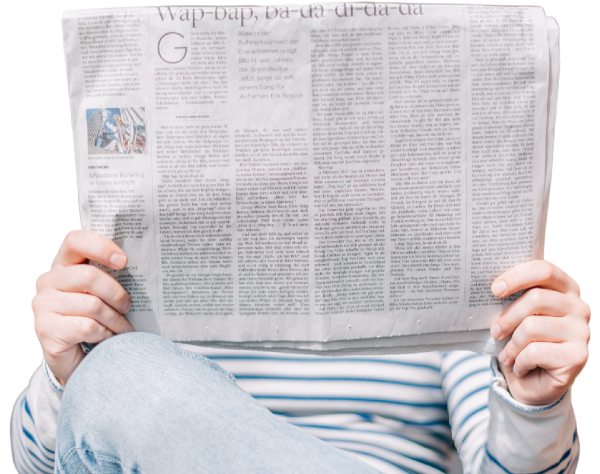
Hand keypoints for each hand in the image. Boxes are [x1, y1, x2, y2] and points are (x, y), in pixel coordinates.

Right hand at [32, 230, 132, 384]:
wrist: (78, 358)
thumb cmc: (96, 318)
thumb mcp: (102, 293)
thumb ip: (110, 276)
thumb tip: (142, 266)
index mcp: (64, 265)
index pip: (76, 241)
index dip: (101, 247)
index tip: (124, 262)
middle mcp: (49, 281)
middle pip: (89, 276)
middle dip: (116, 294)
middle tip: (128, 306)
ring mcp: (43, 305)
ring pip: (92, 305)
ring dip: (114, 319)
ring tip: (122, 327)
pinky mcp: (46, 329)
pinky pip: (87, 326)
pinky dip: (104, 333)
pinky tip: (106, 338)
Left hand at [490, 260, 590, 405]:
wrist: (532, 384)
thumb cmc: (521, 342)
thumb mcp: (515, 316)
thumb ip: (512, 298)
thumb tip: (492, 287)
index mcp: (565, 289)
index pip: (544, 270)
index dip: (518, 276)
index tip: (495, 289)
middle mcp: (579, 307)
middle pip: (536, 298)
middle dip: (508, 317)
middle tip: (495, 331)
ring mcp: (581, 332)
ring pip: (532, 326)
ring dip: (512, 345)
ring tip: (507, 355)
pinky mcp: (578, 356)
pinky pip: (535, 351)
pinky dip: (519, 361)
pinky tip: (520, 367)